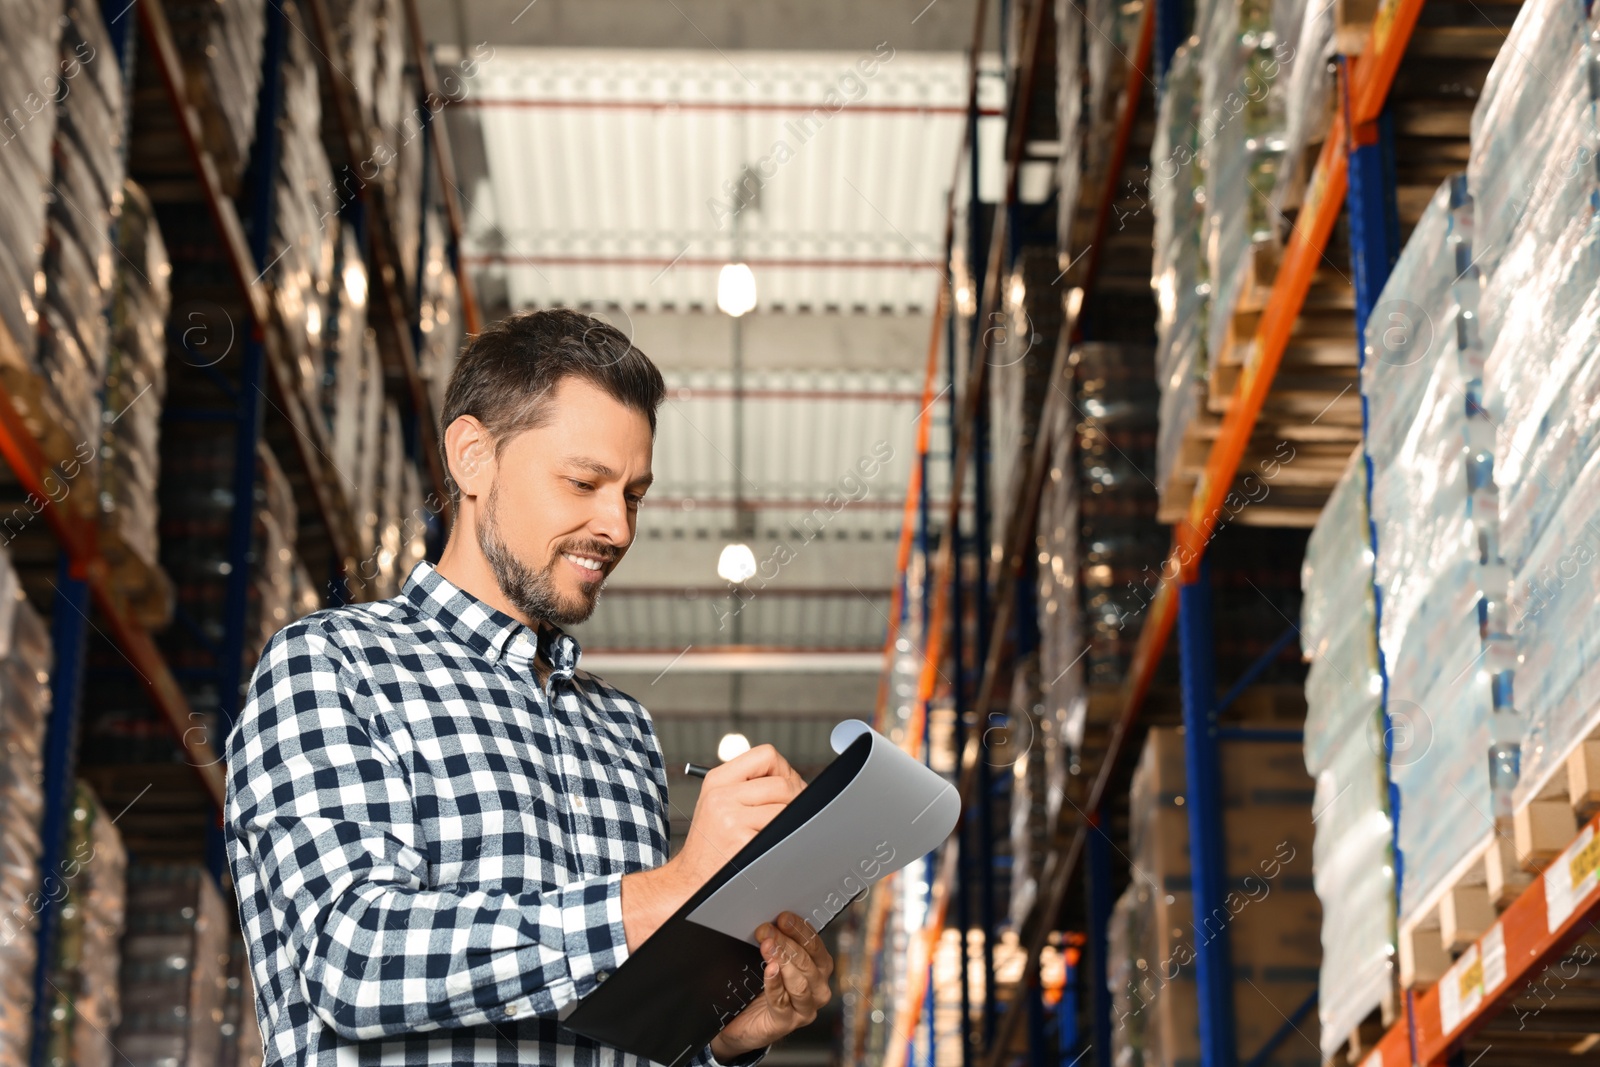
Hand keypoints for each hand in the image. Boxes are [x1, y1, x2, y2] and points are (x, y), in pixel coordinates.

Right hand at [620, 745, 804, 950]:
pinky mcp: (743, 842)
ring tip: (774, 834)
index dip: (784, 770)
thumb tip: (795, 781)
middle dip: (795, 799)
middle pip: (783, 783)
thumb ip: (750, 785)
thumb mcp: (720, 803)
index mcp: (717, 780)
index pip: (766, 755)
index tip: (785, 787)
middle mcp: (721, 796)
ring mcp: (731, 819)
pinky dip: (783, 840)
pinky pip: (782, 832)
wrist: (690, 882)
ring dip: (790, 822)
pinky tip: (768, 848)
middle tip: (789, 816)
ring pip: (786, 808)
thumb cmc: (712, 844)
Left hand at [711, 912, 833, 1060]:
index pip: (814, 945)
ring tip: (767, 947)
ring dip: (782, 961)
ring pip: (799, 983)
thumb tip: (769, 922)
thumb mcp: (772, 962)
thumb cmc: (760, 989)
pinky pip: (781, 1002)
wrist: (743, 1022)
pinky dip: (774, 984)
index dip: (800, 929)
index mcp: (819, 969)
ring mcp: (805, 1009)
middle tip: (766, 930)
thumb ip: (777, 944)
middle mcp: (818, 989)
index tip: (783, 917)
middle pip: (807, 962)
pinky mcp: (786, 1023)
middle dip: (786, 943)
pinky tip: (769, 971)